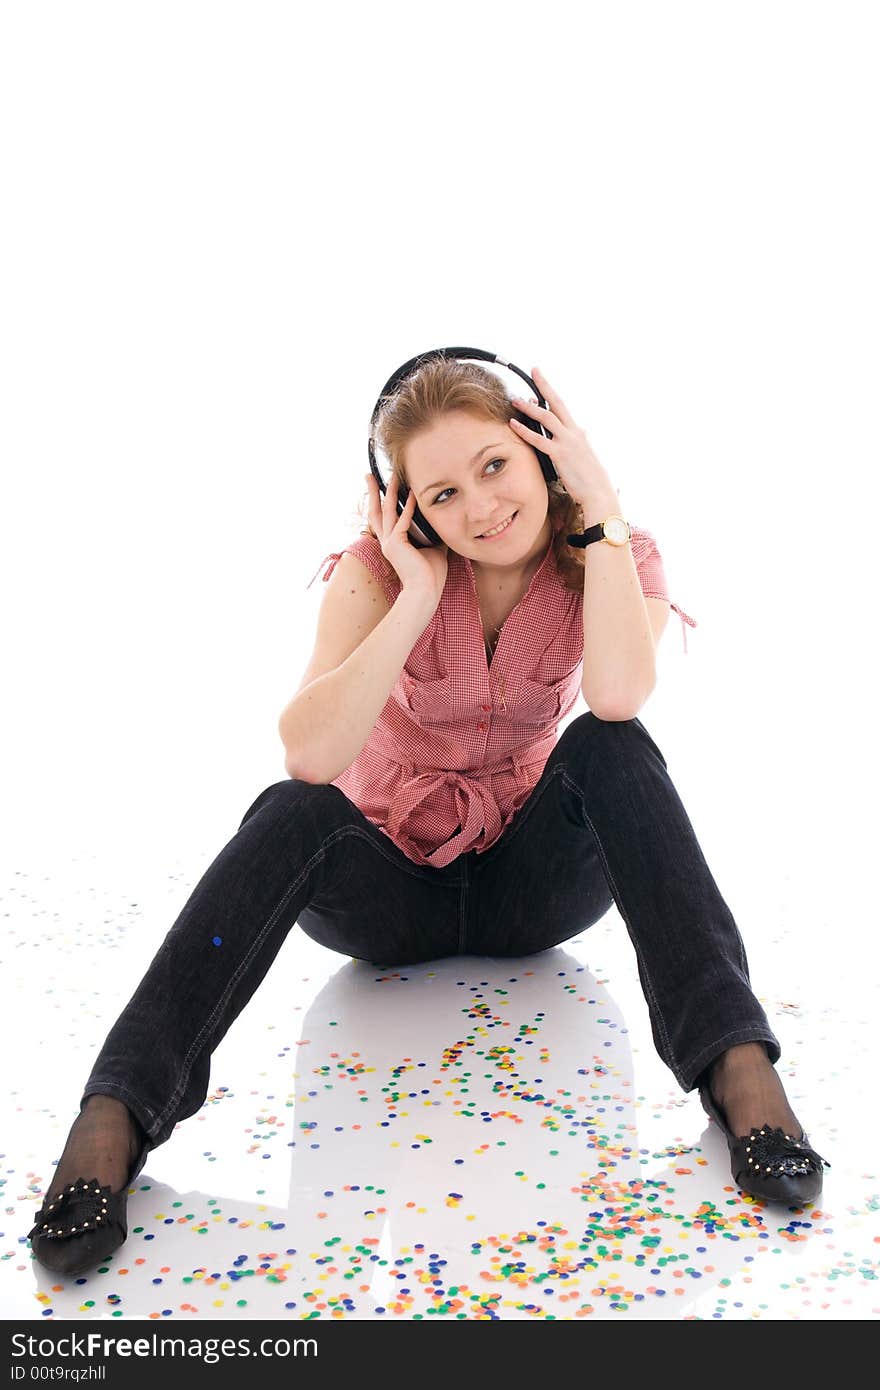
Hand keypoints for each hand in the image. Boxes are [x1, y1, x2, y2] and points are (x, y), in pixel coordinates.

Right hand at [365, 472, 448, 606]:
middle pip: (375, 511)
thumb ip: (434, 534)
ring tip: (391, 476)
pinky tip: (412, 494)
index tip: (382, 487)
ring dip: (388, 492)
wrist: (425, 592)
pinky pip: (401, 521)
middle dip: (373, 492)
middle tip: (369, 475)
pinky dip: (408, 507)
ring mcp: (389, 543)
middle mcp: (387, 542)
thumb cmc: (430, 575)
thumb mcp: (434, 549)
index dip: (381, 502)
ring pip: (385, 511)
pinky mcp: (396, 545)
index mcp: (393, 544)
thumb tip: (444, 522)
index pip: (383, 519)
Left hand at [509, 365, 618, 513]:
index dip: (550, 392)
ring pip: (546, 418)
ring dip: (529, 408)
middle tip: (534, 371)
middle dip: (544, 385)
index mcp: (578, 432)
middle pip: (556, 403)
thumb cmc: (590, 478)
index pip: (562, 406)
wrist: (598, 491)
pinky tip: (514, 425)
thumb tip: (577, 432)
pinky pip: (539, 439)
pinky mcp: (560, 455)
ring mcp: (567, 442)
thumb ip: (578, 442)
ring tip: (515, 400)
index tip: (540, 379)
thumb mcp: (584, 455)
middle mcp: (573, 432)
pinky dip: (525, 431)